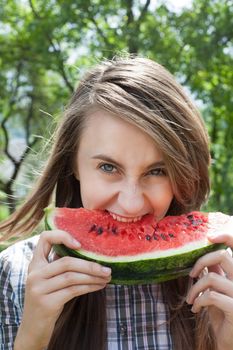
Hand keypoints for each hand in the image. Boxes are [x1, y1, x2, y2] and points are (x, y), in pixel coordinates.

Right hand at [14, 230, 110, 349]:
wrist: (33, 329)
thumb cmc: (47, 299)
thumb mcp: (49, 279)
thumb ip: (60, 265)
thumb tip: (90, 254)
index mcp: (35, 264)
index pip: (45, 238)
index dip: (62, 236)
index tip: (80, 245)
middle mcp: (34, 274)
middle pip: (66, 262)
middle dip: (90, 264)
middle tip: (107, 268)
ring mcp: (38, 289)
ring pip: (72, 276)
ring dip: (93, 276)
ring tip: (107, 277)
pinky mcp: (46, 303)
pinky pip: (73, 290)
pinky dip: (89, 287)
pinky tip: (99, 286)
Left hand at [186, 231, 232, 349]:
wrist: (230, 343)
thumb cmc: (224, 316)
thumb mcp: (219, 292)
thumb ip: (217, 275)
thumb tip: (207, 258)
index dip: (226, 236)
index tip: (209, 237)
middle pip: (222, 256)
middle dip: (201, 262)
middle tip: (191, 274)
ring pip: (212, 278)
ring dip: (195, 288)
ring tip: (190, 299)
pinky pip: (210, 296)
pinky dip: (199, 300)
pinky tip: (196, 309)